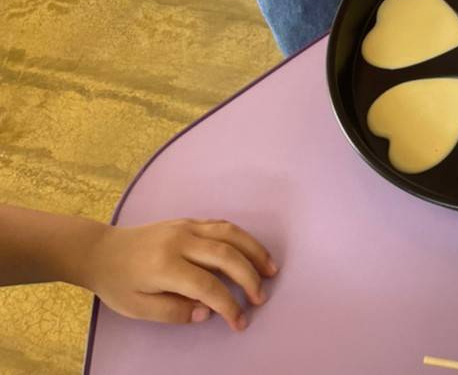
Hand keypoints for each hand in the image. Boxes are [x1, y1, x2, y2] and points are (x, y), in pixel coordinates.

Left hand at [79, 218, 275, 329]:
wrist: (102, 250)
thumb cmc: (118, 284)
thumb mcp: (138, 308)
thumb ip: (174, 312)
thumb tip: (207, 312)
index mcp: (165, 266)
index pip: (207, 286)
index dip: (228, 305)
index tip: (240, 322)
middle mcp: (180, 241)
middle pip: (225, 255)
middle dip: (248, 277)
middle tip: (261, 298)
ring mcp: (185, 226)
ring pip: (229, 233)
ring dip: (253, 250)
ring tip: (270, 269)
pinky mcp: (188, 221)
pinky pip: (221, 225)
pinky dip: (241, 238)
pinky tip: (251, 251)